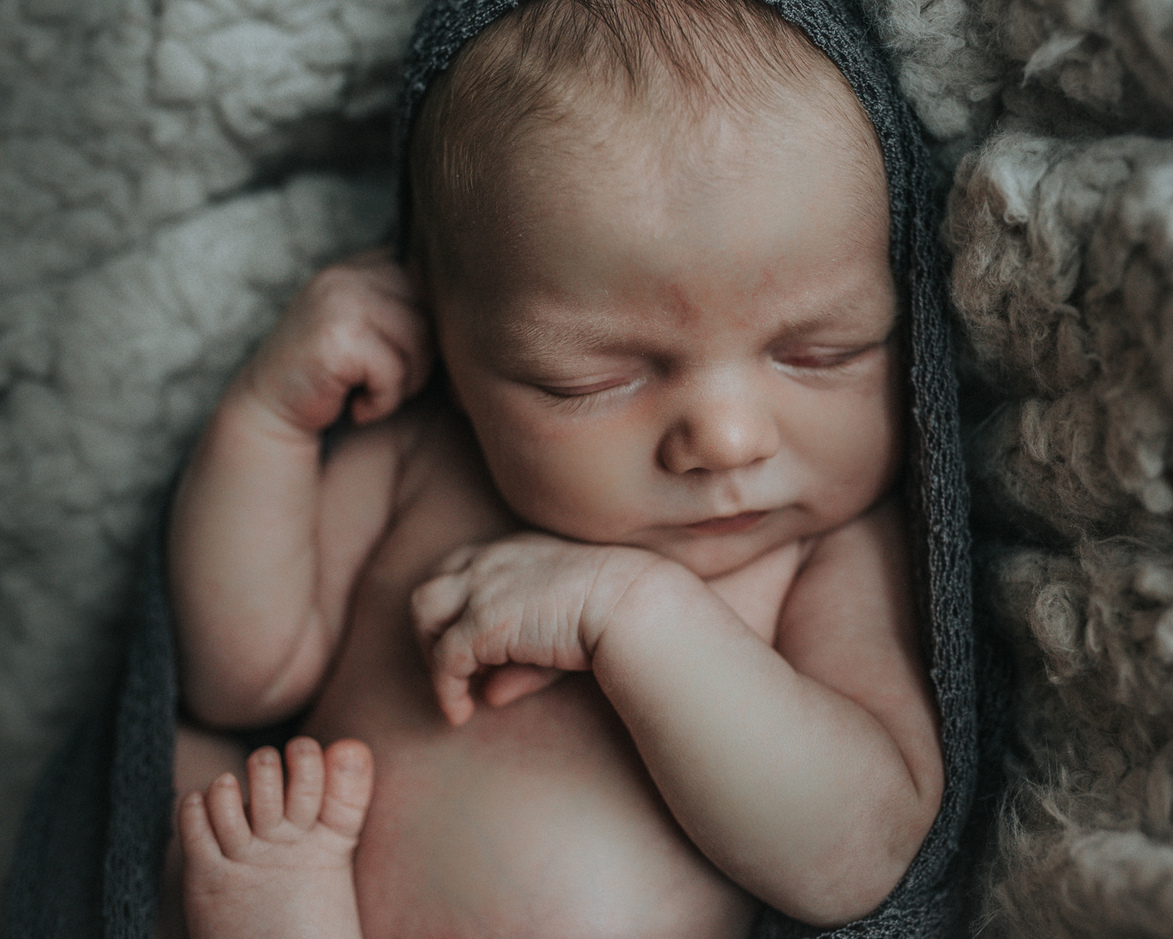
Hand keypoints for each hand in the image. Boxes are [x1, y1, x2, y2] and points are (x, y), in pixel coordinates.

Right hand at [242, 248, 432, 432]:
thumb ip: (417, 310)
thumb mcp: (382, 332)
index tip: (406, 357)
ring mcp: (340, 298)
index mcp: (369, 264)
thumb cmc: (340, 378)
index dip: (437, 327)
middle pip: (434, 313)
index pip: (434, 282)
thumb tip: (481, 309)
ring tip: (368, 391)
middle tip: (383, 380)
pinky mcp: (335, 335)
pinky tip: (355, 404)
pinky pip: (393, 372)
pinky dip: (382, 402)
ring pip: (420, 342)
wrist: (274, 411)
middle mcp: (352, 271)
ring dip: (402, 383)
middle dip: (421, 359)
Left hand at [411, 533, 661, 725]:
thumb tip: (490, 697)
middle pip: (432, 589)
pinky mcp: (484, 620)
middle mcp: (490, 560)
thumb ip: (520, 662)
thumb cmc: (613, 613)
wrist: (631, 602)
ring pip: (423, 612)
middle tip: (449, 673)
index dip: (454, 611)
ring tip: (450, 690)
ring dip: (428, 651)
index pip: (459, 570)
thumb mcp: (558, 634)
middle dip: (431, 632)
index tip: (468, 650)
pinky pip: (445, 658)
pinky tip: (460, 715)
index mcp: (511, 551)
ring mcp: (483, 586)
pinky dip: (445, 689)